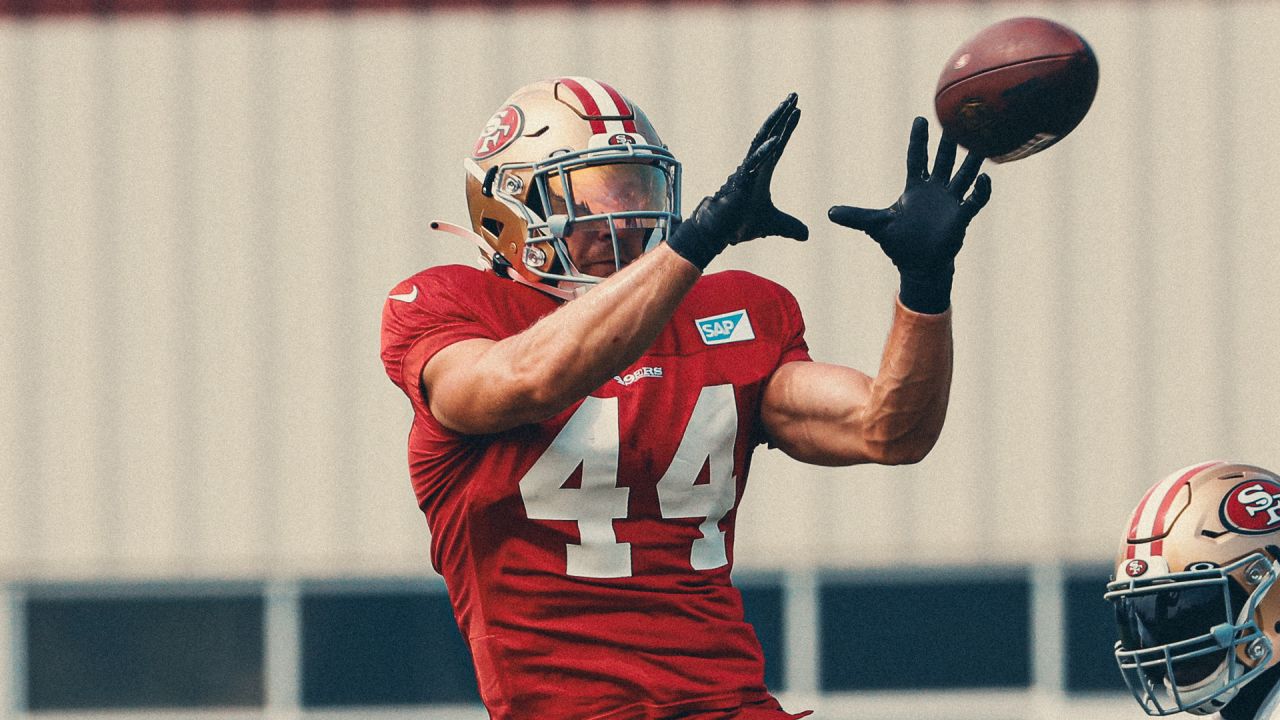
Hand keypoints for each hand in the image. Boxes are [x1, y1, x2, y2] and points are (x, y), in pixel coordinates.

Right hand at [666, 93, 808, 269]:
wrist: (717, 234)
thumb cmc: (739, 224)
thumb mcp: (772, 225)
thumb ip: (789, 226)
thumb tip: (806, 235)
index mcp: (761, 171)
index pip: (777, 145)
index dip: (787, 128)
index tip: (797, 111)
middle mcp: (754, 166)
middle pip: (770, 134)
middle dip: (782, 114)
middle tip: (794, 96)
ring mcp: (746, 171)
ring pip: (762, 141)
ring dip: (776, 123)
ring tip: (788, 107)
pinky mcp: (740, 182)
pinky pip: (754, 163)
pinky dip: (765, 151)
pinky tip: (777, 139)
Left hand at [828, 116, 990, 312]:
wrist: (919, 265)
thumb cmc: (900, 243)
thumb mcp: (876, 226)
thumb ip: (856, 217)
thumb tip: (829, 213)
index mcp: (915, 188)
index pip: (917, 158)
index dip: (918, 140)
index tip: (920, 120)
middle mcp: (935, 190)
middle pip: (943, 160)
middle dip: (948, 142)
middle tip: (955, 119)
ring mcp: (950, 202)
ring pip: (963, 175)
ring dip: (971, 161)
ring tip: (981, 142)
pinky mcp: (961, 217)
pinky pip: (974, 200)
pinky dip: (981, 190)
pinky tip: (984, 179)